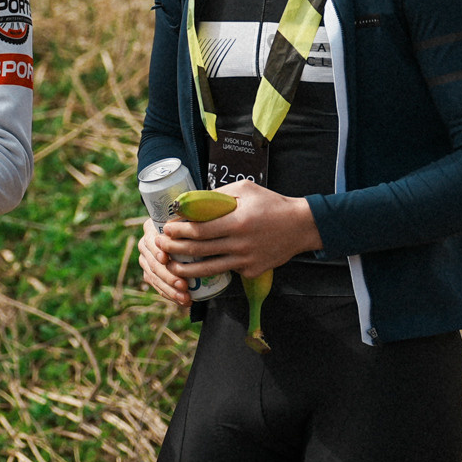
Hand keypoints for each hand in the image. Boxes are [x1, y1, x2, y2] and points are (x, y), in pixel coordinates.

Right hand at [138, 219, 194, 307]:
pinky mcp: (151, 274)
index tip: (166, 260)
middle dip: (168, 276)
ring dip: (170, 290)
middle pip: (153, 263)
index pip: (151, 241)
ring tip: (186, 298)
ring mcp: (146, 260)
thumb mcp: (194, 218)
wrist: (195, 237)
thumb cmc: (197, 224)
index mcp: (151, 228)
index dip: (157, 251)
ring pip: (154, 278)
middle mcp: (146, 244)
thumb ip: (192, 217)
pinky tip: (183, 302)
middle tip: (184, 285)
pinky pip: (158, 287)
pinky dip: (170, 295)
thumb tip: (195, 216)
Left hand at [160, 181, 320, 280]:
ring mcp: (246, 260)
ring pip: (209, 269)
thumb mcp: (245, 190)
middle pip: (199, 250)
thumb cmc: (271, 203)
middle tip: (160, 246)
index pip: (199, 230)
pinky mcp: (252, 271)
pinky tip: (198, 268)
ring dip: (186, 269)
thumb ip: (218, 196)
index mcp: (237, 222)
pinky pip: (227, 271)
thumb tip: (191, 201)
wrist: (301, 226)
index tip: (166, 230)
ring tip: (170, 266)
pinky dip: (212, 270)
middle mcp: (240, 244)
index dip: (179, 232)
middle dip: (175, 249)